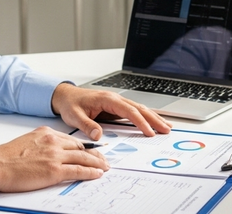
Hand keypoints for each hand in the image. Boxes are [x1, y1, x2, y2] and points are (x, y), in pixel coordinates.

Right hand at [0, 126, 109, 191]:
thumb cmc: (6, 157)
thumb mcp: (27, 141)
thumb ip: (42, 143)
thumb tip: (51, 152)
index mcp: (46, 133)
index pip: (72, 140)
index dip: (85, 148)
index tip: (92, 151)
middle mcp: (53, 141)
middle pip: (81, 148)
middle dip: (95, 155)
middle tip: (104, 160)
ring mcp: (55, 155)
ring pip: (84, 158)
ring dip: (97, 164)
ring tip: (105, 168)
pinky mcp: (54, 170)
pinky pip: (78, 170)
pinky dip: (90, 172)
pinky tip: (97, 174)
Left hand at [50, 83, 171, 139]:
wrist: (65, 96)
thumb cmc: (70, 104)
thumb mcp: (74, 116)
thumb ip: (87, 125)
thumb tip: (98, 135)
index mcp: (107, 99)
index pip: (129, 111)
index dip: (140, 122)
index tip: (149, 132)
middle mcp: (115, 99)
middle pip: (139, 108)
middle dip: (154, 119)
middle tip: (166, 129)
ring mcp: (117, 103)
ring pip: (139, 109)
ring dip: (153, 117)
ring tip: (166, 126)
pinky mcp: (116, 108)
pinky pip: (134, 112)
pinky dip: (145, 117)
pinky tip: (153, 122)